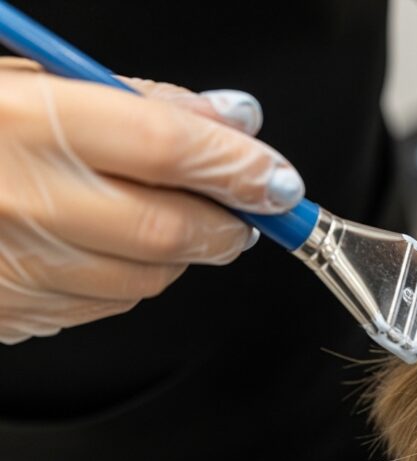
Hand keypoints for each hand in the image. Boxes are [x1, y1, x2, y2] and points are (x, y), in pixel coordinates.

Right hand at [0, 58, 303, 342]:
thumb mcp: (39, 83)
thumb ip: (141, 101)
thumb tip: (235, 119)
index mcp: (25, 121)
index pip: (167, 147)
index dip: (240, 166)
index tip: (279, 178)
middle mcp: (19, 198)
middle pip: (169, 229)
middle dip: (229, 224)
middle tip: (248, 210)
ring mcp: (12, 266)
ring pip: (146, 278)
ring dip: (182, 253)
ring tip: (169, 216)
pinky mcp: (9, 311)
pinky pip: (103, 305)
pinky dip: (131, 278)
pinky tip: (109, 245)